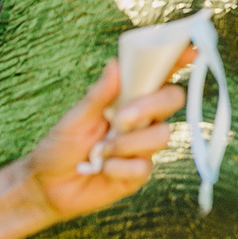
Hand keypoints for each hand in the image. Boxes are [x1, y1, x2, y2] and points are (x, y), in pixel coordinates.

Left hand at [28, 52, 189, 222]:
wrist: (47, 187)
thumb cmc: (59, 147)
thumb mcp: (74, 118)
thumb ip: (98, 95)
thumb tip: (115, 64)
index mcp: (127, 99)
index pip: (158, 75)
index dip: (177, 60)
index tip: (190, 51)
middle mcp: (142, 119)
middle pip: (172, 99)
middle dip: (150, 106)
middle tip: (120, 119)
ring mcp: (143, 146)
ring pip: (161, 135)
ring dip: (126, 143)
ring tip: (99, 152)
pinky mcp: (140, 173)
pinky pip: (144, 166)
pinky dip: (118, 167)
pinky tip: (103, 169)